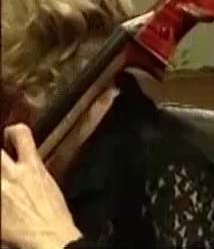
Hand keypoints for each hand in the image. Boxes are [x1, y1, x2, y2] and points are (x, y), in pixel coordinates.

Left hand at [1, 125, 82, 248]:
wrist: (49, 236)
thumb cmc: (54, 214)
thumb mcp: (48, 183)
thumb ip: (33, 171)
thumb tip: (24, 166)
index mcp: (32, 166)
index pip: (20, 134)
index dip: (12, 131)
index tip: (9, 135)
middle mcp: (12, 175)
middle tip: (1, 158)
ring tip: (2, 181)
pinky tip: (1, 203)